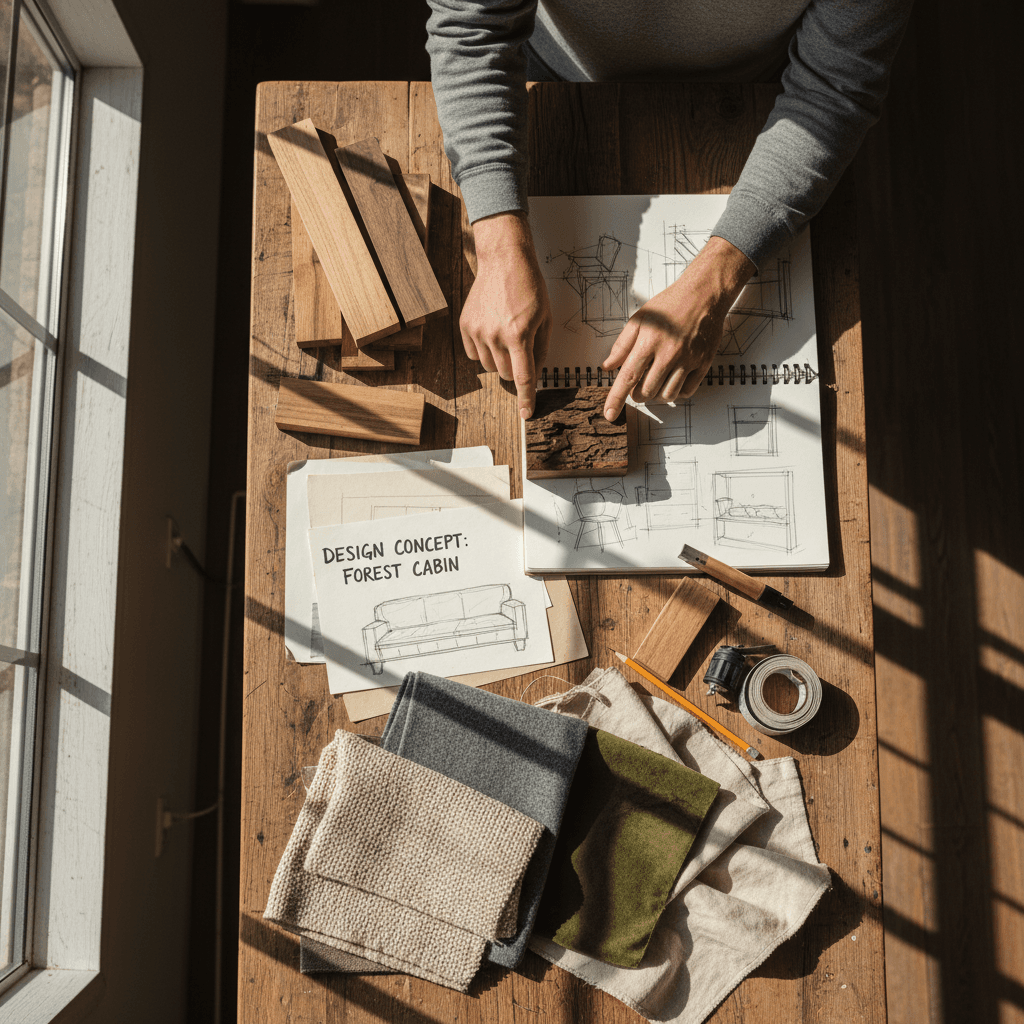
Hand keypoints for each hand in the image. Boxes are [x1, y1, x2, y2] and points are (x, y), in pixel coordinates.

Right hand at [461, 212, 550, 418]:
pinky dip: (483, 350)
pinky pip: (473, 354)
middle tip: (520, 347)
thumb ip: (541, 349)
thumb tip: (536, 373)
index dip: (526, 398)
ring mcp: (477, 331)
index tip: (526, 414)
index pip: (523, 377)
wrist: (503, 261)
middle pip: (505, 374)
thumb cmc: (529, 286)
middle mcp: (495, 336)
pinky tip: (491, 331)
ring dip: (499, 359)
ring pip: (488, 366)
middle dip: (515, 367)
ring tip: (506, 335)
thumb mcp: (545, 318)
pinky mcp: (465, 326)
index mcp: (519, 334)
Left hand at [601, 236, 755, 420]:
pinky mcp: (703, 363)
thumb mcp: (639, 319)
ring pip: (667, 395)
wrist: (704, 294)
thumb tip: (607, 367)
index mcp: (648, 342)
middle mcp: (669, 353)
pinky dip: (677, 392)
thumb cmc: (669, 305)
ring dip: (657, 395)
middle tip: (638, 384)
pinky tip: (673, 380)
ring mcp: (688, 359)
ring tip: (655, 381)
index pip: (627, 377)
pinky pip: (687, 391)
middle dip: (637, 394)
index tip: (609, 415)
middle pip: (647, 391)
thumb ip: (622, 345)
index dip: (616, 399)